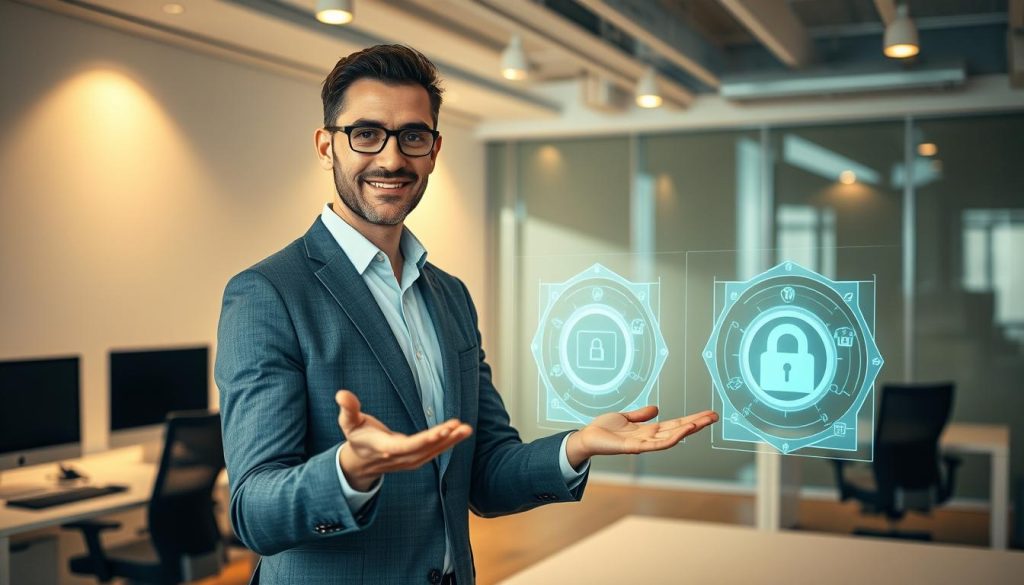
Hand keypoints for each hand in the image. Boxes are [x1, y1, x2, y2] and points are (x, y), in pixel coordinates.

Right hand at [336, 390, 472, 490]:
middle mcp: (398, 457)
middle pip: (424, 449)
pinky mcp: (415, 459)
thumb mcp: (347, 422)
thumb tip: (341, 394)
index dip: (425, 440)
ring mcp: (408, 461)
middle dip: (443, 439)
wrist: (360, 462)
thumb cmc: (356, 437)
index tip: (442, 429)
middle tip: (460, 426)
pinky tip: (460, 433)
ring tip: (466, 429)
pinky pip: (434, 452)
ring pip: (432, 452)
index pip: (406, 446)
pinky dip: (448, 443)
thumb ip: (348, 408)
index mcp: (383, 447)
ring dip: (450, 441)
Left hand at [565, 406, 718, 468]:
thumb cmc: (604, 429)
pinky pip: (656, 444)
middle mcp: (649, 438)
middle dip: (697, 423)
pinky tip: (682, 431)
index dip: (691, 419)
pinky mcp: (634, 447)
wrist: (587, 437)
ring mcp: (643, 444)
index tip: (708, 413)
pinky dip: (671, 438)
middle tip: (715, 416)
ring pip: (671, 438)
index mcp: (648, 430)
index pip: (675, 424)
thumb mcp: (626, 417)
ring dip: (688, 430)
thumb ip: (641, 414)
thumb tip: (656, 408)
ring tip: (703, 422)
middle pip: (678, 430)